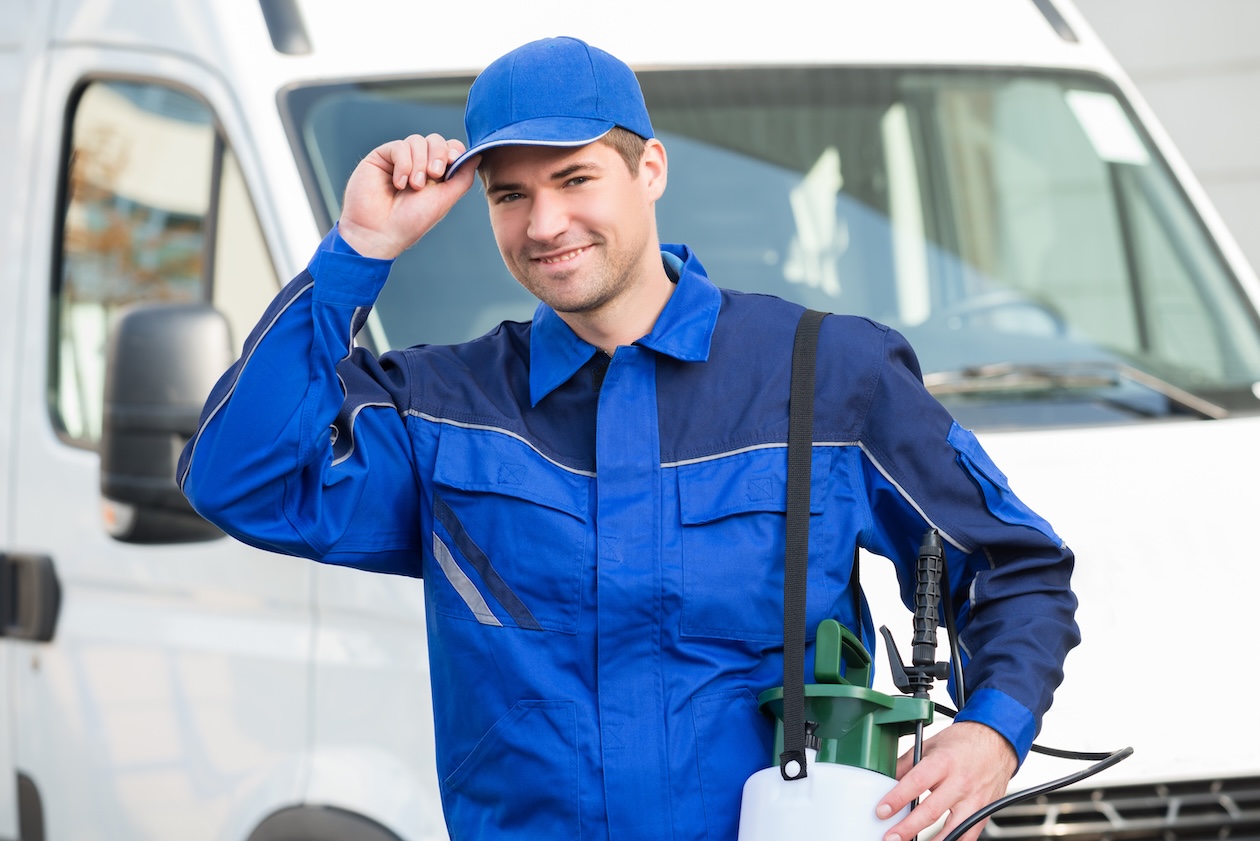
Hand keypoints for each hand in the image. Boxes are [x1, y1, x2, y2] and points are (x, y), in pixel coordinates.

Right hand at [338, 133, 479, 259]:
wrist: (379, 232)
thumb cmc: (411, 222)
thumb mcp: (444, 200)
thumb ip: (462, 177)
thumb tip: (477, 155)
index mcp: (435, 175)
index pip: (450, 149)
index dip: (454, 150)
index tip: (454, 161)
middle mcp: (418, 164)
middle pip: (435, 140)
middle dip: (438, 154)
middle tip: (434, 174)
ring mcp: (399, 160)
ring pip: (417, 141)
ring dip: (419, 163)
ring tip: (413, 186)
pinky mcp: (381, 157)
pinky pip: (398, 146)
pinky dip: (403, 164)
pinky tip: (399, 183)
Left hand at [876, 722, 1016, 840]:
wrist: (997, 742)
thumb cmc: (964, 742)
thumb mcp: (931, 744)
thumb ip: (908, 763)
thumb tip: (888, 779)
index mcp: (944, 762)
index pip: (917, 782)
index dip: (898, 798)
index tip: (882, 811)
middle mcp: (960, 782)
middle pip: (931, 810)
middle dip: (908, 827)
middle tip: (890, 837)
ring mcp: (974, 800)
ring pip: (951, 829)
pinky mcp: (983, 813)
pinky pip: (968, 835)